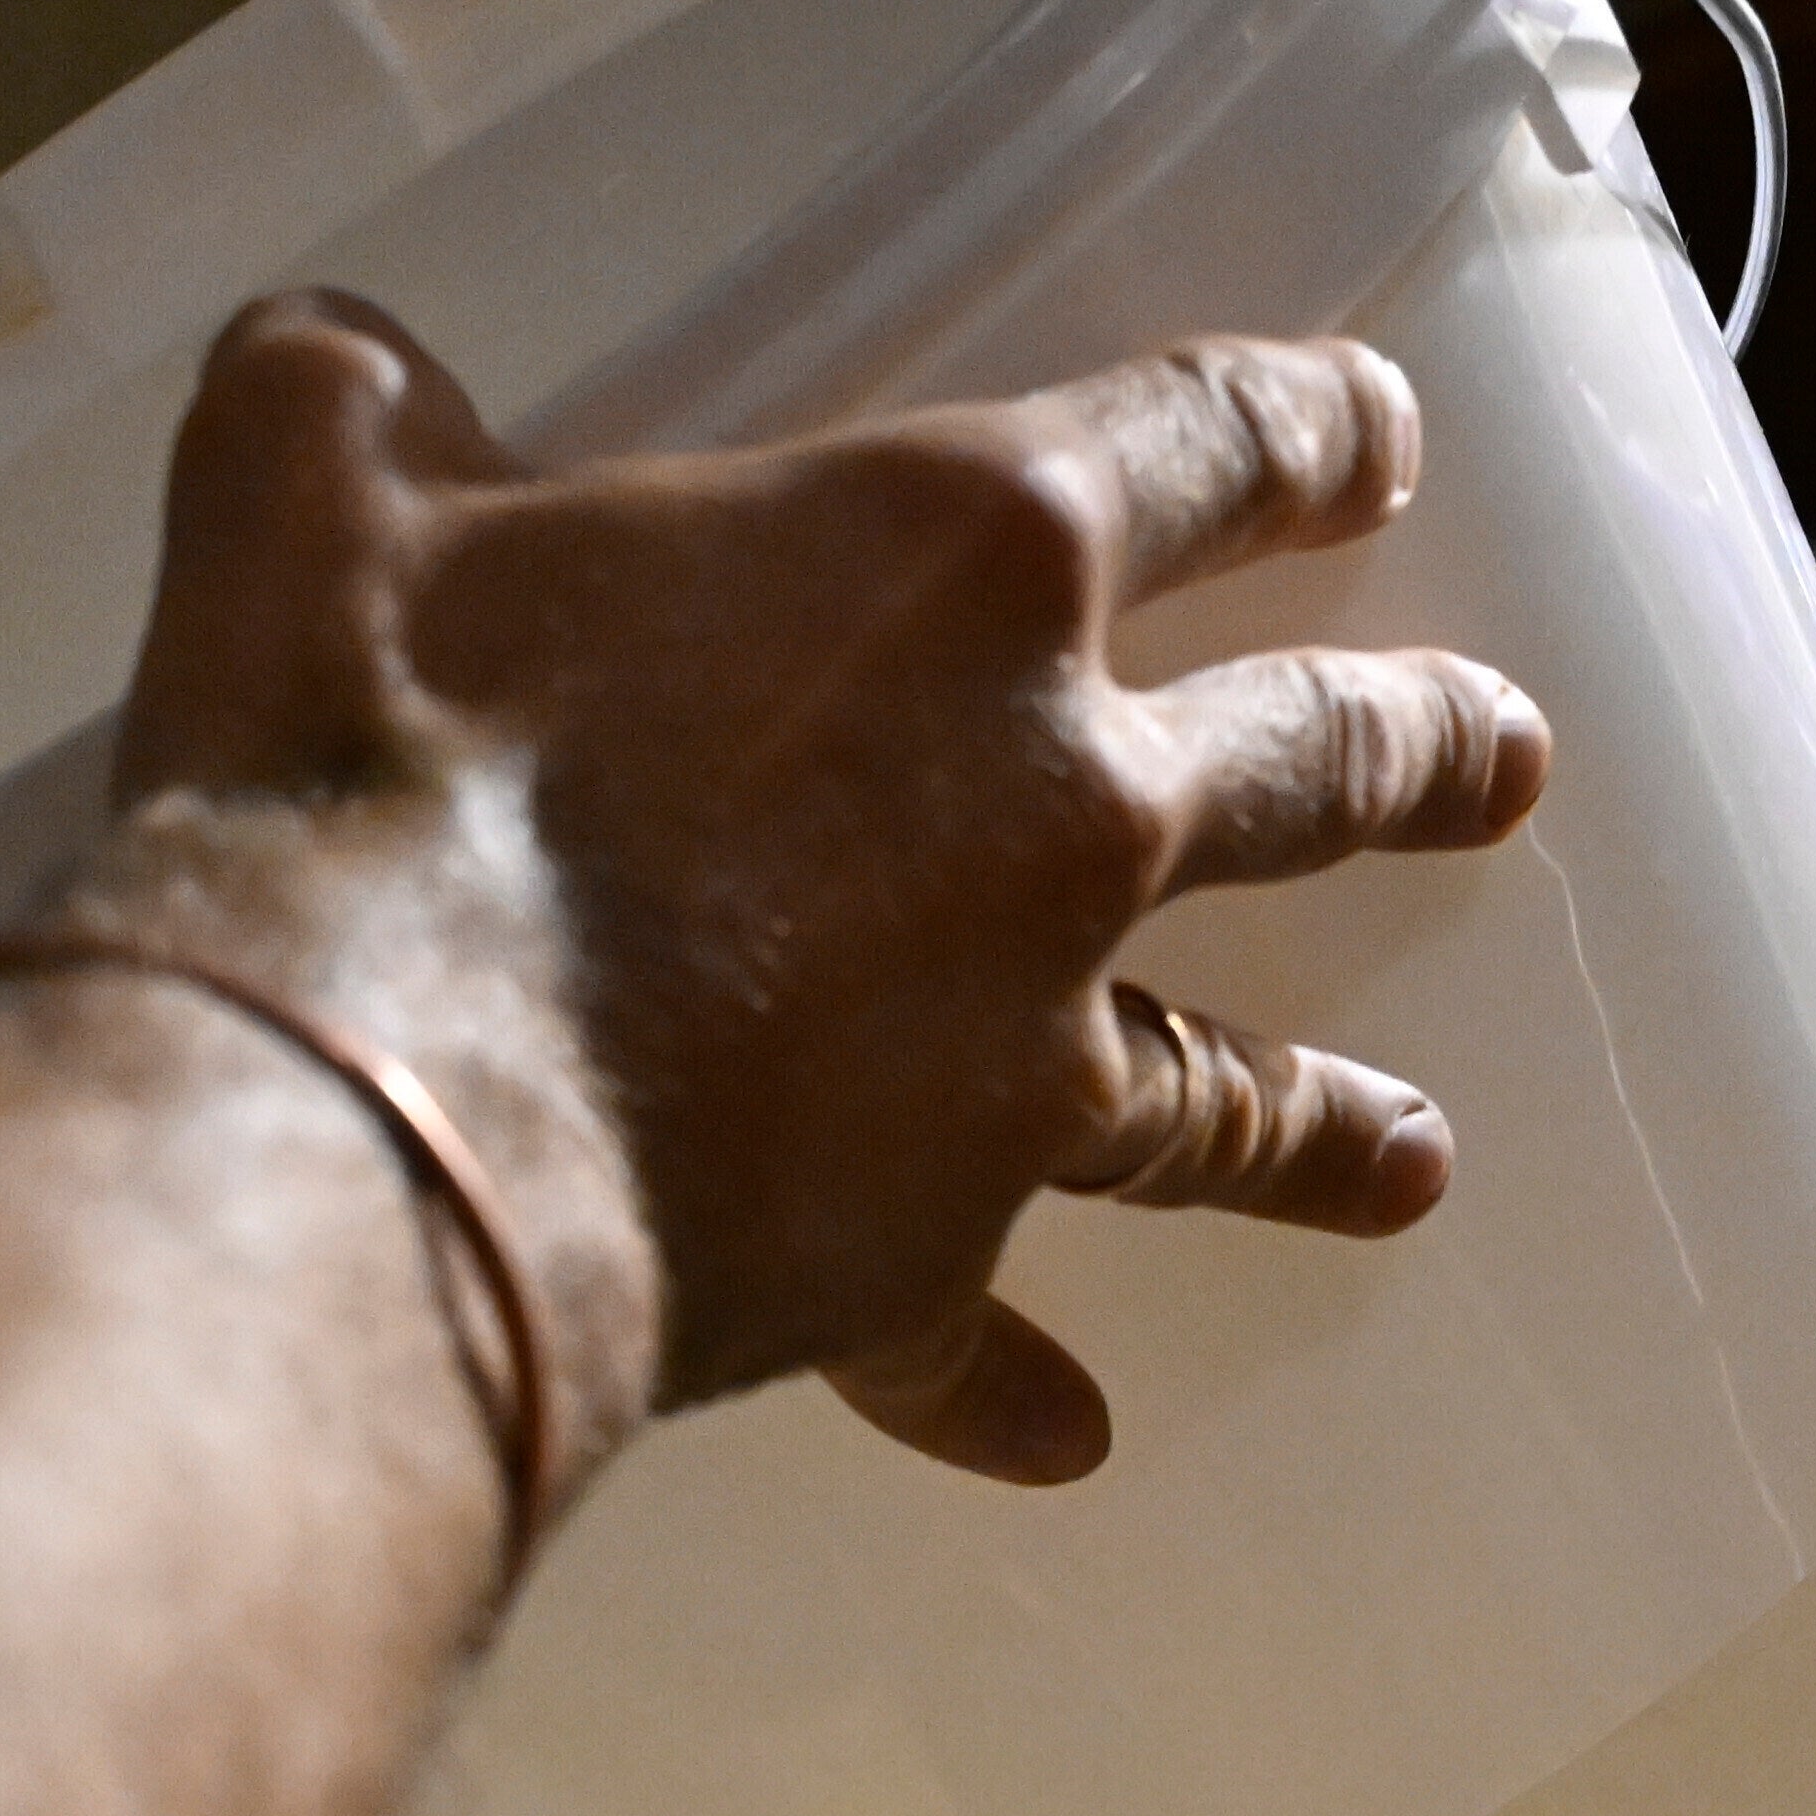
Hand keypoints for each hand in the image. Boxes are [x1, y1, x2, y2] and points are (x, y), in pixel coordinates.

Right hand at [108, 295, 1552, 1481]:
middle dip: (1419, 751)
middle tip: (1501, 762)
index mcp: (962, 559)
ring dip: (1322, 1119)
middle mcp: (1057, 803)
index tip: (1376, 444)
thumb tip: (342, 380)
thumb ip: (361, 411)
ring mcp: (1017, 1049)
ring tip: (1414, 1156)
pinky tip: (1062, 1435)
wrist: (367, 1118)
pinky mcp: (920, 1254)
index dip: (1301, 433)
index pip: (1203, 444)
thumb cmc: (368, 773)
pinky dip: (1014, 1388)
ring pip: (1225, 1082)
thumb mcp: (315, 491)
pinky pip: (986, 1337)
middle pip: (1309, 763)